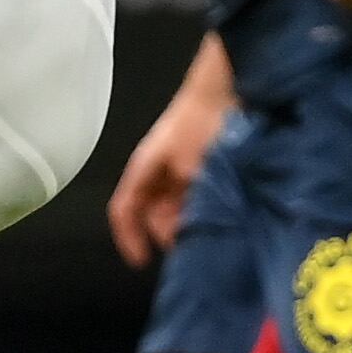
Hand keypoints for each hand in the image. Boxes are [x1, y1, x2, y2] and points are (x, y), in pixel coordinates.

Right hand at [106, 94, 221, 266]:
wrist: (227, 91)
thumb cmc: (198, 122)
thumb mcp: (186, 166)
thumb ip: (182, 200)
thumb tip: (181, 232)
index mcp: (143, 169)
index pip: (124, 210)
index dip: (128, 238)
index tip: (141, 261)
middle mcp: (159, 174)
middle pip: (155, 216)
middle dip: (169, 234)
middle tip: (191, 247)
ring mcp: (181, 173)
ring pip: (177, 211)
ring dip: (190, 224)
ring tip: (210, 234)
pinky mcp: (204, 172)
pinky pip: (198, 202)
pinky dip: (206, 213)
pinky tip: (223, 219)